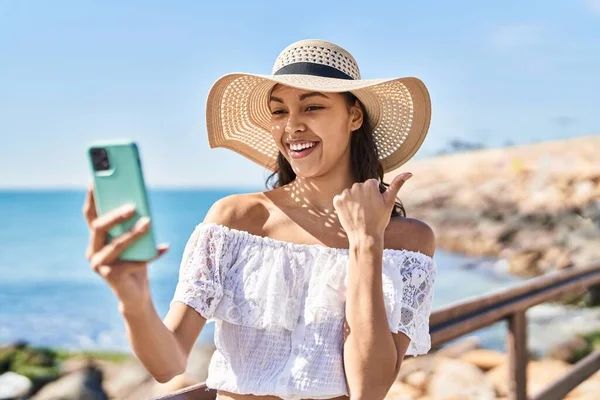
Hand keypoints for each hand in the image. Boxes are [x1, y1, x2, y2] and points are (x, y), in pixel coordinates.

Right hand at [82, 184, 168, 311]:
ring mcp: (99, 265)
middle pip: (99, 227)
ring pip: (116, 244)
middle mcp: (93, 250)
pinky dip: (150, 255)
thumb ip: (132, 224)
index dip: (92, 197)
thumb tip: (141, 202)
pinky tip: (164, 248)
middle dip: (115, 215)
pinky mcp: (111, 277)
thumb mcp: (135, 240)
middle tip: (132, 206)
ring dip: (133, 233)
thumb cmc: (136, 262)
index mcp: (96, 238)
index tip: (96, 179)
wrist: (136, 295)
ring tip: (148, 222)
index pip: (91, 214)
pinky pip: (132, 262)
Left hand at [332, 173, 411, 240]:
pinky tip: (350, 213)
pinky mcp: (337, 200)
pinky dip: (345, 205)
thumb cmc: (379, 220)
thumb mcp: (390, 202)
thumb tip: (409, 173)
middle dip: (364, 196)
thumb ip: (398, 184)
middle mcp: (356, 186)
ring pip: (351, 193)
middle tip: (368, 210)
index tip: (375, 205)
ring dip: (354, 200)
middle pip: (361, 187)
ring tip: (359, 213)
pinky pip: (341, 199)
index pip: (372, 184)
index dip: (375, 195)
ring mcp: (345, 193)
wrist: (365, 236)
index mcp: (370, 184)